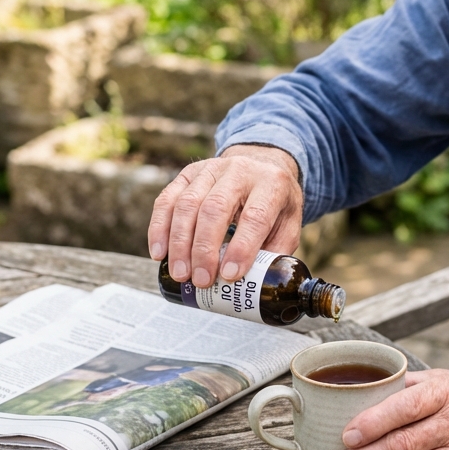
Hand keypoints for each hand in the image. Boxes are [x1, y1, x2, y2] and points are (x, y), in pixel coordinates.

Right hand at [147, 144, 302, 288]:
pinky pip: (167, 200)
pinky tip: (159, 253)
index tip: (229, 275)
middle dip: (204, 249)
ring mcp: (211, 169)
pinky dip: (159, 228)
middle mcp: (240, 170)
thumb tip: (254, 283)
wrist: (261, 166)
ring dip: (179, 243)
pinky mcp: (187, 174)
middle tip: (200, 280)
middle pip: (215, 208)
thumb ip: (276, 251)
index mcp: (272, 183)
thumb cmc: (274, 203)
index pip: (255, 216)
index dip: (241, 248)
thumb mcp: (289, 224)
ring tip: (180, 273)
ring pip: (187, 204)